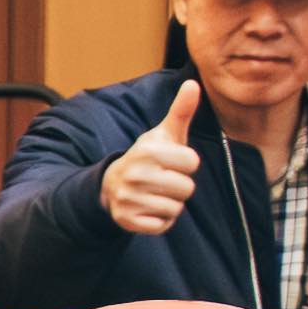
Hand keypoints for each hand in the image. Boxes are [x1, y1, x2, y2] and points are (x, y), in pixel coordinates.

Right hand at [100, 80, 205, 238]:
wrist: (113, 184)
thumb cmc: (149, 156)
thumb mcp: (165, 133)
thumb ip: (181, 110)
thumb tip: (194, 83)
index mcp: (148, 150)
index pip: (193, 163)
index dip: (186, 164)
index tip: (171, 162)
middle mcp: (136, 174)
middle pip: (187, 189)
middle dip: (180, 185)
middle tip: (162, 179)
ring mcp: (128, 198)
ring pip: (176, 208)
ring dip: (171, 203)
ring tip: (155, 192)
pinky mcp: (127, 220)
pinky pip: (163, 225)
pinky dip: (160, 220)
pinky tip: (147, 207)